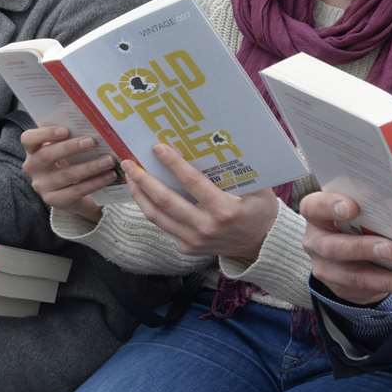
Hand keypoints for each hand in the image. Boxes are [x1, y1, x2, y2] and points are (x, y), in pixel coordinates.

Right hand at [20, 126, 114, 222]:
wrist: (69, 193)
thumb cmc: (67, 162)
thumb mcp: (63, 149)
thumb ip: (69, 137)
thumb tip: (91, 124)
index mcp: (32, 150)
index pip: (28, 139)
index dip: (45, 133)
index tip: (65, 130)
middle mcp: (32, 168)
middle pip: (47, 156)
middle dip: (71, 147)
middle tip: (92, 142)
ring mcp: (42, 186)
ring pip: (67, 174)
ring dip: (90, 166)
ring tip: (109, 160)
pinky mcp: (55, 200)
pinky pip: (77, 190)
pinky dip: (96, 182)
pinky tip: (109, 176)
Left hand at [126, 144, 279, 262]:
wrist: (261, 246)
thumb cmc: (259, 211)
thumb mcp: (258, 189)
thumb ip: (236, 171)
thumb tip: (211, 144)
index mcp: (224, 210)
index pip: (192, 182)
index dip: (173, 163)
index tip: (157, 147)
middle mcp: (206, 227)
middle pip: (165, 200)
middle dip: (143, 179)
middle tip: (129, 162)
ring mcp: (194, 241)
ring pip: (157, 216)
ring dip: (140, 194)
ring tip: (130, 176)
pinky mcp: (187, 248)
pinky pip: (164, 226)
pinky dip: (150, 208)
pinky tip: (144, 194)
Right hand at [300, 188, 391, 304]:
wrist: (343, 254)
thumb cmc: (353, 221)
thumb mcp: (355, 210)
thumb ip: (370, 207)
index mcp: (317, 213)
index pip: (315, 207)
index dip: (330, 207)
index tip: (353, 208)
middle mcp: (316, 240)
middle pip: (333, 246)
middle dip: (364, 248)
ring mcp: (326, 267)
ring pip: (354, 275)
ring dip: (388, 278)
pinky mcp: (341, 287)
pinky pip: (370, 288)